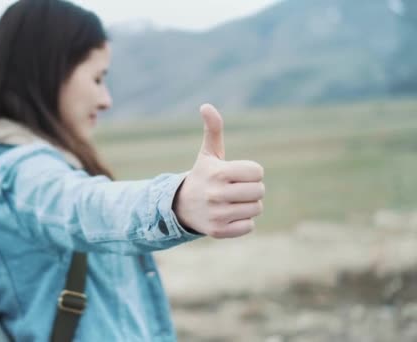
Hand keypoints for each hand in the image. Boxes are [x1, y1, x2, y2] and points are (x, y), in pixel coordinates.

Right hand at [173, 104, 264, 237]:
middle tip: (235, 189)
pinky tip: (228, 216)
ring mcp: (217, 214)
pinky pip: (249, 226)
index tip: (236, 175)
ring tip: (231, 202)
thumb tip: (206, 105)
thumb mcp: (208, 153)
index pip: (257, 172)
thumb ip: (213, 129)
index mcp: (218, 173)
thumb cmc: (203, 176)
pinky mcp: (218, 231)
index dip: (250, 172)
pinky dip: (242, 222)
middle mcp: (216, 194)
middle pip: (259, 191)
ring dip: (248, 205)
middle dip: (251, 189)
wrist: (181, 206)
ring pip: (256, 209)